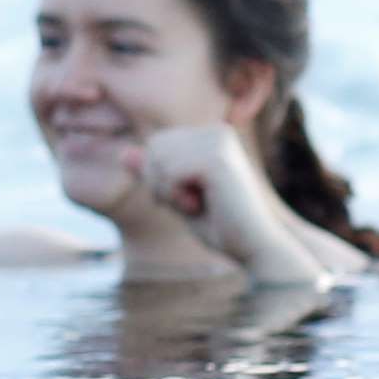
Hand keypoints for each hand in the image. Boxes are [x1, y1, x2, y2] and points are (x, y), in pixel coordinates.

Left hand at [131, 122, 246, 229]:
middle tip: (193, 202)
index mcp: (212, 134)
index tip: (189, 197)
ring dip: (169, 192)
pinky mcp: (216, 159)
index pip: (156, 144)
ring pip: (159, 160)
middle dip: (161, 183)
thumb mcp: (177, 197)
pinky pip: (169, 173)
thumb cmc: (221, 226)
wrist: (256, 247)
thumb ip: (153, 174)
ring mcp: (218, 142)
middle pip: (154, 148)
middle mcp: (217, 131)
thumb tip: (123, 153)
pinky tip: (201, 206)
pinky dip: (176, 196)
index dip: (160, 178)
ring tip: (199, 204)